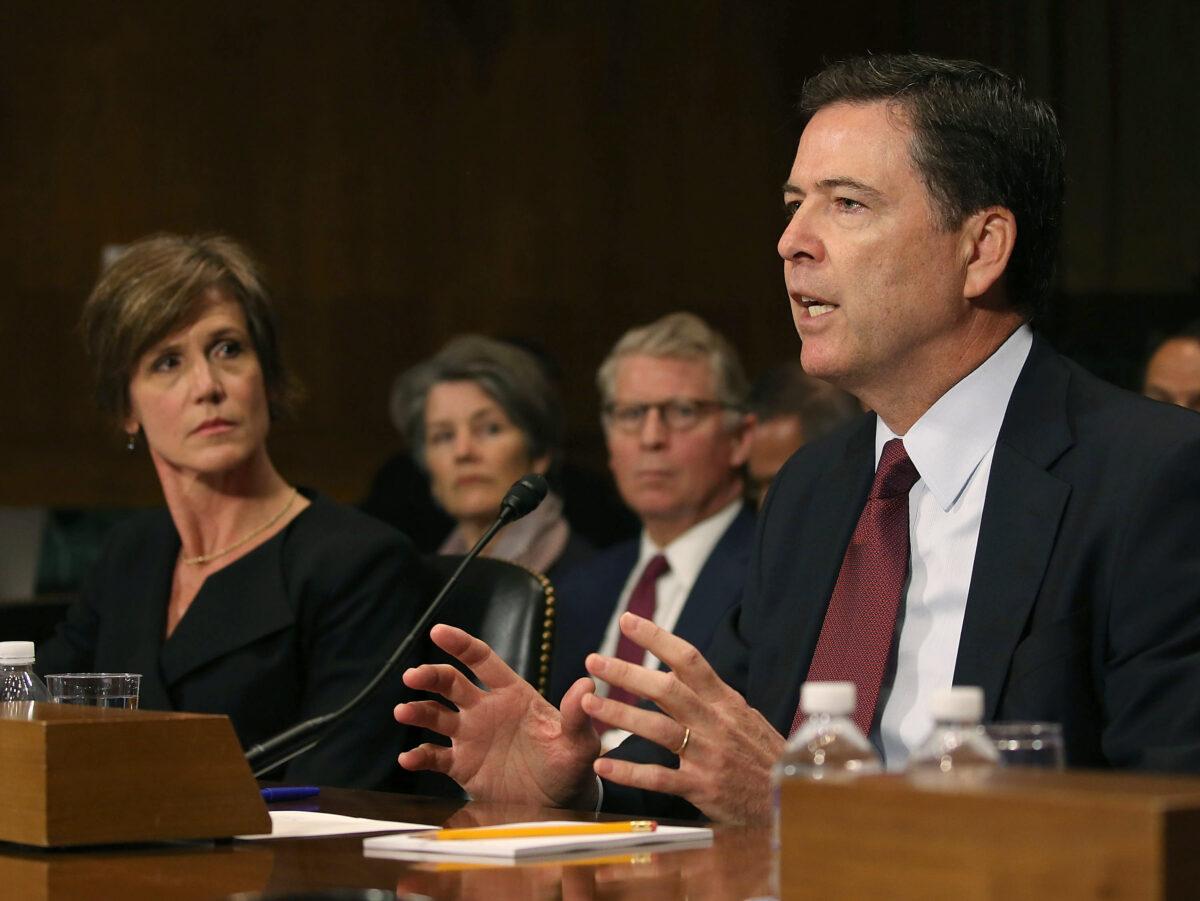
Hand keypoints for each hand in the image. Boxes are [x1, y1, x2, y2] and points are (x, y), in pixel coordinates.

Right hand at [394, 623, 600, 807]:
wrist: (559, 803)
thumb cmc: (571, 765)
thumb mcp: (579, 742)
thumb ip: (576, 715)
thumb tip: (587, 684)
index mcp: (512, 694)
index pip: (482, 660)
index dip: (461, 644)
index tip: (439, 632)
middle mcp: (486, 709)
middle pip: (451, 683)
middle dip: (431, 676)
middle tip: (413, 676)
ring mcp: (471, 736)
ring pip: (436, 716)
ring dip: (418, 711)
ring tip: (404, 711)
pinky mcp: (462, 766)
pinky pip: (435, 757)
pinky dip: (419, 756)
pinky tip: (408, 758)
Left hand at [584, 613, 784, 823]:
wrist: (792, 800)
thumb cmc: (766, 757)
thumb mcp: (746, 718)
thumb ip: (712, 697)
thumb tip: (679, 670)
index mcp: (726, 701)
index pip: (689, 659)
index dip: (657, 637)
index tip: (628, 621)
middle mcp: (716, 723)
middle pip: (666, 689)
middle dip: (627, 673)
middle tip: (594, 660)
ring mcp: (708, 755)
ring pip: (657, 729)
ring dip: (619, 715)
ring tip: (587, 704)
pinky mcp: (703, 788)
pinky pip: (659, 778)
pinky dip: (629, 772)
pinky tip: (602, 765)